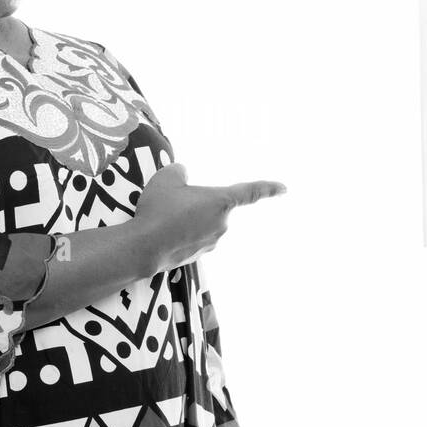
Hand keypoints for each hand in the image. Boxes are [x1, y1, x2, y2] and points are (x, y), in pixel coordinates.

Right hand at [133, 163, 286, 269]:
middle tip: (171, 201)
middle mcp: (222, 224)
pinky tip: (162, 232)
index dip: (268, 188)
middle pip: (213, 206)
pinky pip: (191, 236)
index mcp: (221, 202)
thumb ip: (179, 171)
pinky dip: (180, 233)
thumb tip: (183, 174)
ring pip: (201, 222)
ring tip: (162, 218)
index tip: (283, 188)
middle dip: (196, 202)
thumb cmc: (158, 210)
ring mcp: (211, 242)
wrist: (144, 247)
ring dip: (186, 218)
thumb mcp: (166, 177)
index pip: (251, 192)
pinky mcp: (198, 255)